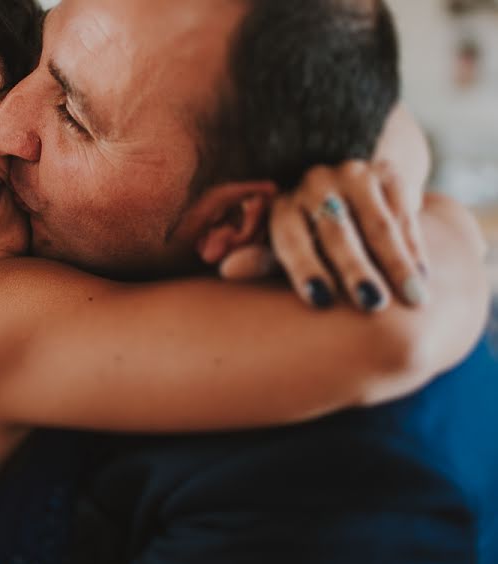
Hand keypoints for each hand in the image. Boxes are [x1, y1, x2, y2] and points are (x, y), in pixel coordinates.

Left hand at [269, 160, 427, 311]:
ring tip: (412, 298)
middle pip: (336, 232)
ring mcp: (353, 175)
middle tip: (371, 304)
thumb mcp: (284, 249)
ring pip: (377, 224)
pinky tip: (421, 276)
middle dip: (355, 270)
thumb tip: (227, 269)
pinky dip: (413, 247)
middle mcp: (314, 184)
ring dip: (395, 263)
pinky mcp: (387, 174)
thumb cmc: (309, 238)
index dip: (304, 269)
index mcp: (283, 205)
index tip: (320, 300)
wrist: (347, 195)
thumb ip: (263, 262)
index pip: (290, 238)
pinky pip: (403, 213)